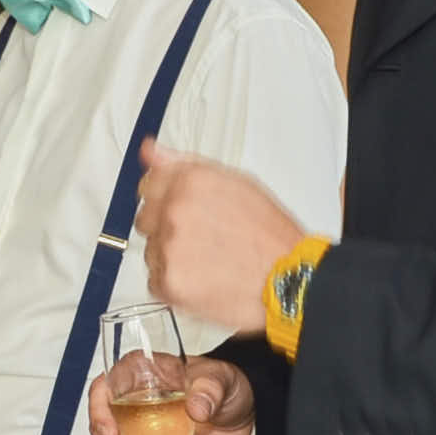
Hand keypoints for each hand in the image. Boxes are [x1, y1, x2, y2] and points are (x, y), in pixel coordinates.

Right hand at [89, 355, 255, 434]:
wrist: (246, 415)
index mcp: (142, 375)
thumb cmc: (225, 385)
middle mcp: (137, 403)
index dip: (100, 413)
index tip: (111, 434)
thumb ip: (209, 389)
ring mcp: (146, 432)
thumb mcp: (220, 378)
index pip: (104, 389)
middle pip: (105, 430)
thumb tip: (196, 406)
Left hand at [134, 139, 302, 334]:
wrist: (289, 280)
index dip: (165, 198)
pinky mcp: (169, 283)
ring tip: (209, 260)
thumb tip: (150, 150)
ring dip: (172, 257)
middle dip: (166, 227)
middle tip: (202, 238)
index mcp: (190, 181)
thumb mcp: (237, 183)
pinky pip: (155, 282)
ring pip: (151, 252)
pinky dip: (174, 284)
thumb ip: (185, 164)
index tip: (179, 209)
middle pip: (145, 219)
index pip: (148, 184)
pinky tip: (203, 279)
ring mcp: (169, 247)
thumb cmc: (270, 236)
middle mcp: (175, 211)